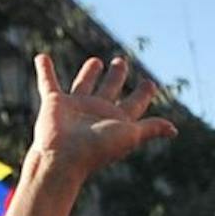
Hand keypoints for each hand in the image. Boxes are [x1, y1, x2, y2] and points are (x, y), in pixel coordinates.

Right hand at [27, 55, 176, 178]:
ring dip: (88, 73)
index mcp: (116, 119)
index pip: (134, 103)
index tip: (149, 82)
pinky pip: (48, 82)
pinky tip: (41, 57)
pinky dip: (44, 70)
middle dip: (117, 76)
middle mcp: (96, 112)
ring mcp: (75, 107)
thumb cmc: (97, 149)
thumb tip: (174, 131)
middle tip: (121, 62)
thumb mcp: (130, 136)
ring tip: (96, 61)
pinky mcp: (54, 103)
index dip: (143, 93)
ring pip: (83, 84)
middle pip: (110, 89)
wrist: (63, 159)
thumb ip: (150, 129)